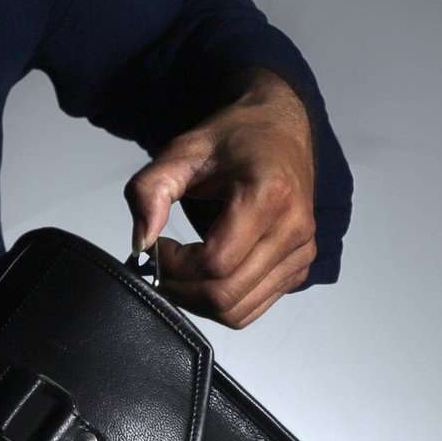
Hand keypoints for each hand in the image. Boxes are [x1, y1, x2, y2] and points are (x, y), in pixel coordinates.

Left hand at [125, 68, 318, 329]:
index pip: (214, 263)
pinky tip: (206, 275)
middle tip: (161, 267)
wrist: (281, 130)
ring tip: (181, 272)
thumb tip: (140, 243)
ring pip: (237, 311)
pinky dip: (221, 303)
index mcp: (270, 195)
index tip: (156, 247)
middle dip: (181, 290)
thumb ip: (150, 190)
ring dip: (198, 301)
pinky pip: (252, 308)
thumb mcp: (182, 151)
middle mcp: (294, 229)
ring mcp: (301, 252)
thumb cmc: (234, 138)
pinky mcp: (299, 267)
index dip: (174, 265)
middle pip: (225, 295)